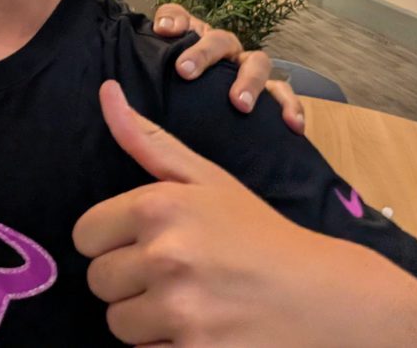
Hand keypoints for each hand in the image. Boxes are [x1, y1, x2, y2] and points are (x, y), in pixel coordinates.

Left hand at [73, 82, 381, 346]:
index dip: (113, 242)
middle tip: (179, 277)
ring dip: (148, 321)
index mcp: (159, 207)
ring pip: (118, 324)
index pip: (85, 236)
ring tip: (194, 306)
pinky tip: (203, 334)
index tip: (147, 244)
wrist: (331, 301)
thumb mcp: (207, 180)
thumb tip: (105, 92)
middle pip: (99, 282)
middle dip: (131, 283)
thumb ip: (147, 140)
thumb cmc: (261, 236)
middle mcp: (165, 256)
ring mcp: (181, 312)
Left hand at [152, 4, 304, 133]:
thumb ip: (148, 71)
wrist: (210, 120)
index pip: (183, 19)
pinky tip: (293, 124)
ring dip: (250, 81)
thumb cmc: (184, 95)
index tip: (162, 30)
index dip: (174, 19)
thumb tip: (122, 80)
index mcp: (196, 41)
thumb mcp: (163, 81)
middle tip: (185, 71)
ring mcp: (249, 69)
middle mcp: (225, 52)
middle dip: (204, 53)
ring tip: (240, 104)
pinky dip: (291, 106)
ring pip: (258, 62)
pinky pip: (285, 94)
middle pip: (220, 39)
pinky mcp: (270, 93)